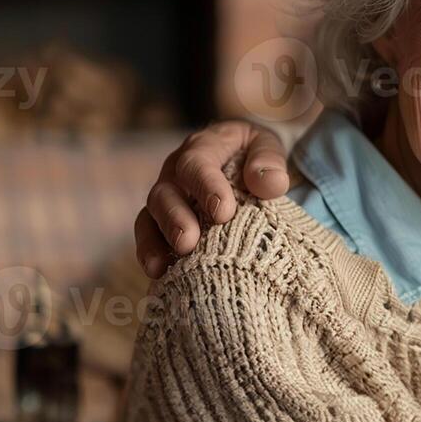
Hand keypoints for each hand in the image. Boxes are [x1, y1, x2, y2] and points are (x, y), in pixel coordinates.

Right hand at [134, 121, 289, 278]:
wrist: (248, 160)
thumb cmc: (257, 155)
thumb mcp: (267, 146)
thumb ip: (269, 160)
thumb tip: (270, 184)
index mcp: (203, 148)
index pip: (196, 163)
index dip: (206, 187)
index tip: (223, 213)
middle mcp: (176, 172)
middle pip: (165, 193)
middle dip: (175, 219)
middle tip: (188, 243)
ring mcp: (167, 198)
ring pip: (150, 218)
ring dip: (156, 242)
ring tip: (165, 266)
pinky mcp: (163, 222)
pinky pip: (149, 237)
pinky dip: (152, 255)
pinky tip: (160, 275)